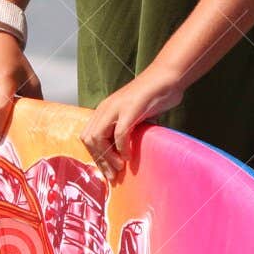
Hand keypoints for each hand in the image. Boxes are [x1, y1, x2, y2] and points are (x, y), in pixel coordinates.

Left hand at [80, 65, 183, 181]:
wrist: (166, 77)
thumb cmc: (153, 98)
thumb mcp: (134, 115)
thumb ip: (126, 129)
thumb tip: (125, 153)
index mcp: (104, 109)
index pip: (88, 137)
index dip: (95, 156)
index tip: (107, 171)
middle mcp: (106, 107)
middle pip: (89, 139)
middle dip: (99, 160)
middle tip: (112, 175)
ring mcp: (116, 107)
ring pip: (99, 137)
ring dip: (108, 156)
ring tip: (120, 167)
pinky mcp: (130, 108)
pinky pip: (120, 133)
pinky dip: (122, 148)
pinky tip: (129, 157)